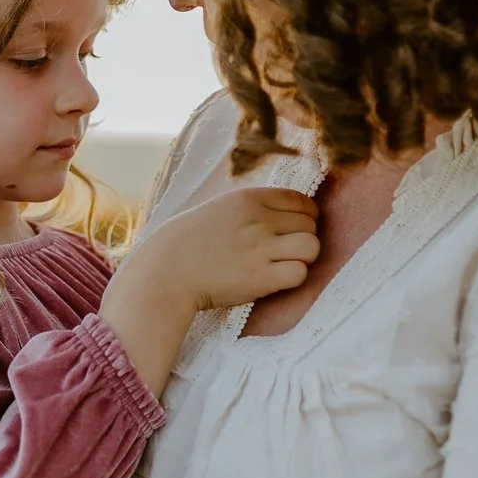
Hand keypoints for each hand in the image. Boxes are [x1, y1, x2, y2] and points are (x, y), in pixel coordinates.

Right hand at [98, 186, 317, 391]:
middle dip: (303, 238)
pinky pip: (300, 274)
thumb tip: (288, 210)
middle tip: (285, 251)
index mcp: (248, 198)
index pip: (301, 200)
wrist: (165, 272)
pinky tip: (275, 280)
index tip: (295, 229)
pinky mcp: (260, 278)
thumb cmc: (189, 242)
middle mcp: (258, 220)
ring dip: (304, 258)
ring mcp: (260, 249)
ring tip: (285, 265)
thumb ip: (252, 207)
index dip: (306, 216)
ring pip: (311, 247)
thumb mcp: (220, 208)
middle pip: (310, 224)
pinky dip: (293, 278)